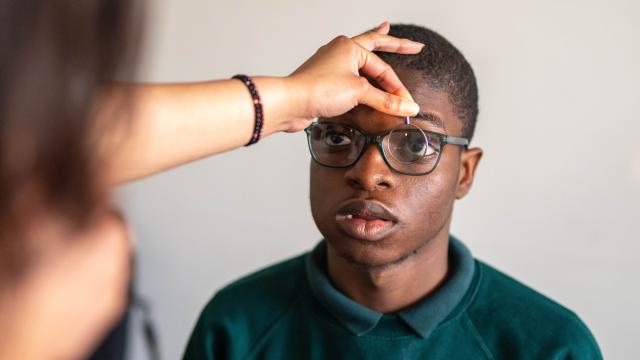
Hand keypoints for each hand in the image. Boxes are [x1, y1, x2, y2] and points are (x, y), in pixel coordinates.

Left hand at [284, 21, 422, 131]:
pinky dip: (361, 70)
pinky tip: (363, 68)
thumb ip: (386, 100)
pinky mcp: (325, 80)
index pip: (383, 68)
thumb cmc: (319, 90)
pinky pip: (350, 73)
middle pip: (375, 45)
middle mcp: (340, 51)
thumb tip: (408, 106)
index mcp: (350, 47)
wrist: (290, 102)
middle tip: (414, 45)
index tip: (408, 103)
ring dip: (375, 51)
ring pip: (361, 58)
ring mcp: (331, 64)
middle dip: (395, 44)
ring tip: (385, 34)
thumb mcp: (359, 93)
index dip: (397, 87)